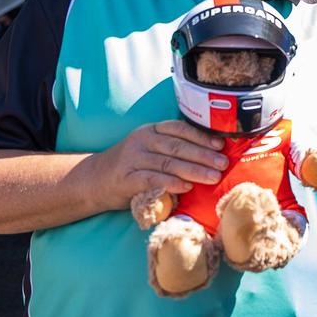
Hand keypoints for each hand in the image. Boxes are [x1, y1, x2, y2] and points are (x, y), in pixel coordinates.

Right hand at [80, 120, 225, 211]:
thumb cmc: (132, 166)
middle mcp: (142, 140)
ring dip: (194, 170)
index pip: (180, 129)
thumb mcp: (151, 150)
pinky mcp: (126, 178)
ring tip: (213, 177)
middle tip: (223, 164)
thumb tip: (212, 156)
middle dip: (203, 155)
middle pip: (178, 147)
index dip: (202, 136)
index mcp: (152, 130)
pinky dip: (171, 182)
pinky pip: (152, 179)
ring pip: (168, 163)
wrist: (94, 180)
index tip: (221, 145)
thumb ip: (174, 149)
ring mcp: (133, 158)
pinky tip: (187, 187)